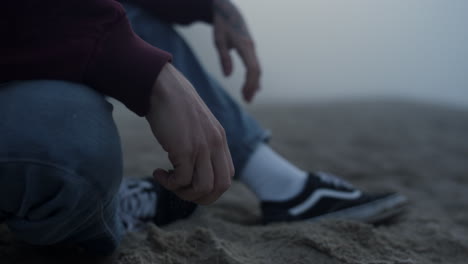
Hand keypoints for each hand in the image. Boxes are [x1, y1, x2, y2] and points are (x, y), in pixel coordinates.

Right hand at [146, 63, 234, 204]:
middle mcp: (215, 145)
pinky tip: (158, 172)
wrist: (162, 86)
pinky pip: (181, 180)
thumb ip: (202, 144)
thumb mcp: (196, 126)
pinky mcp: (184, 148)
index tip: (191, 184)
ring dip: (183, 193)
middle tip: (180, 190)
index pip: (227, 177)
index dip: (210, 188)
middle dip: (200, 198)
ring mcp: (201, 147)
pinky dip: (169, 183)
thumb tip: (194, 169)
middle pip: (220, 187)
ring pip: (202, 188)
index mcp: (220, 140)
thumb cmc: (174, 106)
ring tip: (168, 181)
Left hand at [213, 0, 261, 101]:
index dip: (250, 83)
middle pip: (257, 71)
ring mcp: (252, 48)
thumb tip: (227, 76)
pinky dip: (254, 77)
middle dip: (252, 86)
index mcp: (244, 46)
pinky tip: (252, 87)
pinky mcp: (250, 49)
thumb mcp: (218, 40)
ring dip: (254, 83)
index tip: (244, 95)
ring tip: (248, 97)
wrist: (229, 12)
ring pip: (257, 68)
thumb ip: (224, 58)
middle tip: (247, 100)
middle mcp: (251, 48)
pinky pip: (255, 65)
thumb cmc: (222, 26)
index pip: (252, 68)